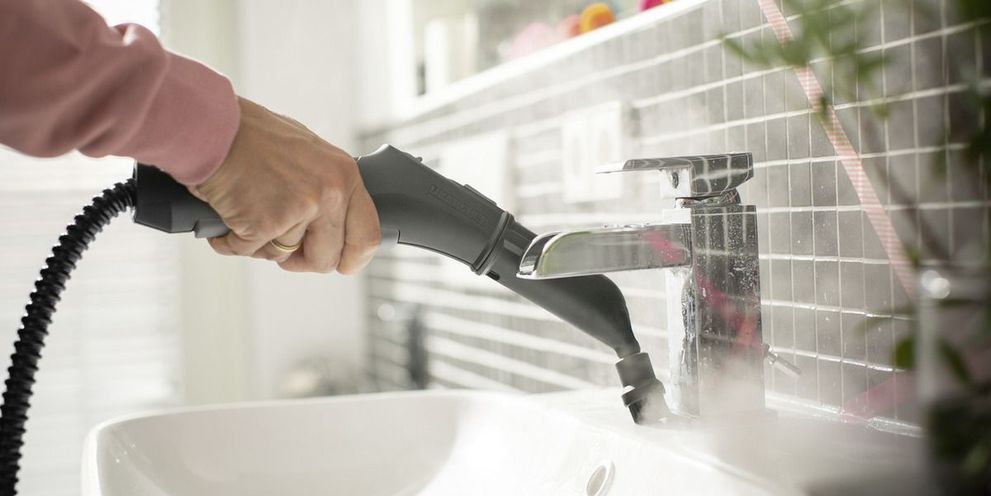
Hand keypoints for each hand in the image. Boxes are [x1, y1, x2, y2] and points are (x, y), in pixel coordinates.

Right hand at [192, 97, 379, 272]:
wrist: (212, 127)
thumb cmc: (252, 135)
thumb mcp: (309, 154)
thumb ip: (326, 188)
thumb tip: (333, 224)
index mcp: (345, 176)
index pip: (367, 236)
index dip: (352, 259)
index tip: (341, 264)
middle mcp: (328, 194)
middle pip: (325, 258)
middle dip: (300, 260)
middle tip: (280, 247)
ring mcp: (298, 210)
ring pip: (282, 255)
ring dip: (259, 243)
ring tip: (246, 209)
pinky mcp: (264, 224)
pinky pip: (248, 251)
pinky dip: (231, 240)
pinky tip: (227, 212)